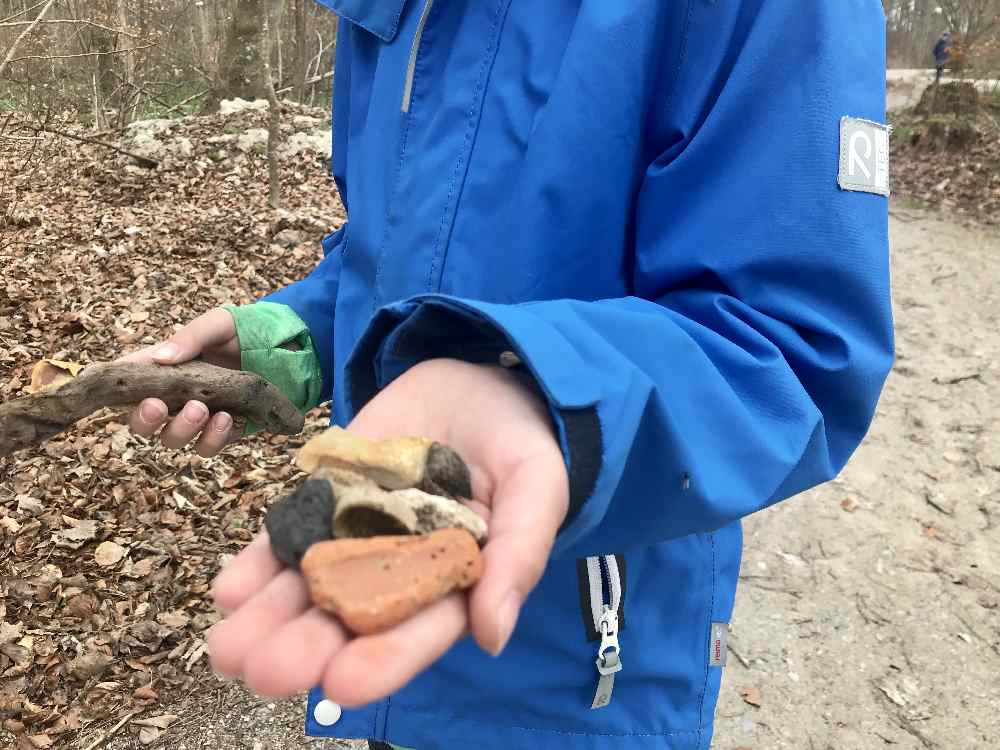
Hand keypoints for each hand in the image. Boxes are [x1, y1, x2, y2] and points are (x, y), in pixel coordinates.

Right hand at [120, 308, 239, 455]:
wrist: (287, 349)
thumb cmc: (244, 331)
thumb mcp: (217, 324)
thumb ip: (191, 338)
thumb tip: (160, 358)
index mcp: (164, 367)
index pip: (128, 379)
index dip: (113, 387)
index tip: (115, 388)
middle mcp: (175, 397)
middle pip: (141, 421)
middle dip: (144, 419)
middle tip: (158, 406)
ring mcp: (198, 418)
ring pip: (172, 439)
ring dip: (182, 429)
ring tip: (202, 410)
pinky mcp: (224, 432)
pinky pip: (209, 446)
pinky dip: (214, 438)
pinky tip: (227, 419)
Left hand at [207, 358, 568, 705]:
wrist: (477, 382)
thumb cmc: (520, 440)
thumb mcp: (537, 486)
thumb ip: (520, 552)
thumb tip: (492, 636)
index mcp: (453, 582)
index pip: (418, 631)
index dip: (383, 660)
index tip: (343, 683)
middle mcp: (398, 570)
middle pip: (350, 619)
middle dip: (306, 647)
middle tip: (263, 671)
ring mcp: (357, 533)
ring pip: (308, 586)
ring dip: (266, 620)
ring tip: (226, 649)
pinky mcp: (326, 498)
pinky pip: (288, 533)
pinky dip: (258, 562)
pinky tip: (230, 589)